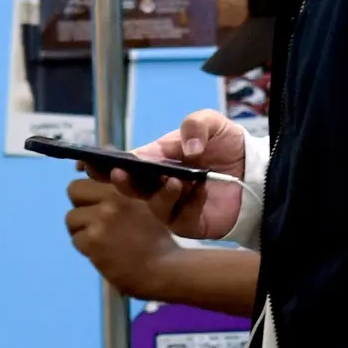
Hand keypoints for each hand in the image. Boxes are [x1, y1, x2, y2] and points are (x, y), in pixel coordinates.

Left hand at [65, 178, 182, 298]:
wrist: (163, 268)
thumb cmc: (157, 238)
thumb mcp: (146, 205)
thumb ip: (123, 191)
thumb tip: (106, 172)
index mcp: (121, 189)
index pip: (84, 181)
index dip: (86, 194)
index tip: (92, 204)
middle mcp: (110, 201)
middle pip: (73, 192)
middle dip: (80, 206)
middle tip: (92, 222)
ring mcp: (100, 221)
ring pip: (71, 219)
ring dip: (82, 230)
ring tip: (99, 240)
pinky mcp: (94, 242)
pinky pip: (76, 240)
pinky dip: (86, 248)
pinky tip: (102, 252)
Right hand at [109, 110, 244, 240]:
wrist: (256, 173)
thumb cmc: (228, 147)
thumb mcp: (213, 123)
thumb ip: (195, 125)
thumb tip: (187, 149)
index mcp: (157, 158)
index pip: (128, 162)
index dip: (107, 163)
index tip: (92, 162)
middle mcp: (159, 183)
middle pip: (132, 187)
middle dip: (122, 181)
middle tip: (119, 174)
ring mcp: (173, 205)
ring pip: (154, 204)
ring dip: (161, 193)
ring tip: (175, 181)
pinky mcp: (189, 223)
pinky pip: (180, 218)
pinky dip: (189, 204)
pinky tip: (200, 191)